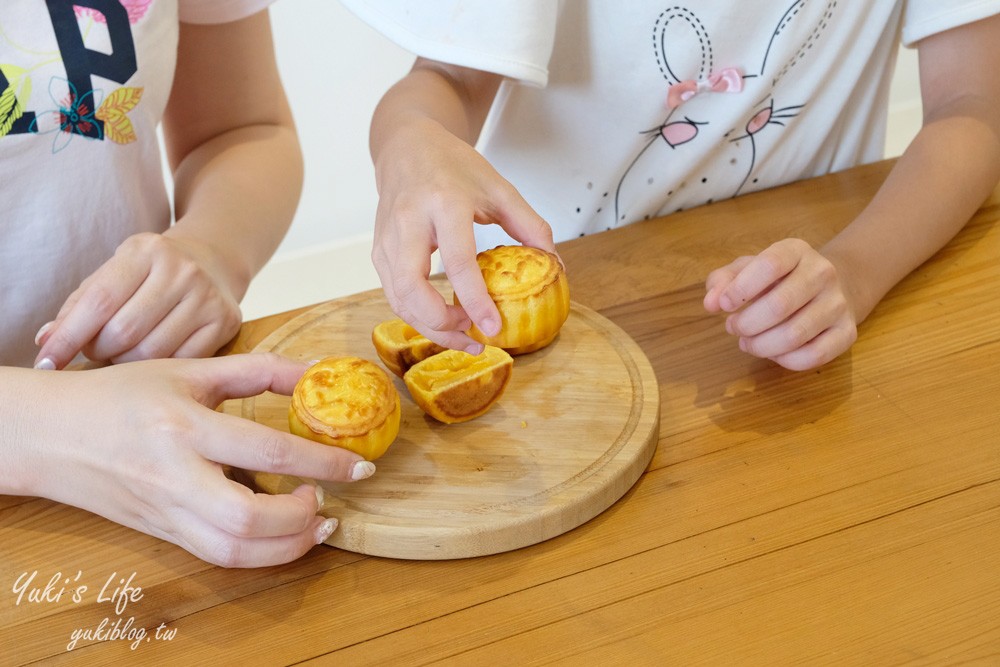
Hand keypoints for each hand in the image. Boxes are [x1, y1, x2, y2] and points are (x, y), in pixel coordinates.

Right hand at [11, 353, 374, 566]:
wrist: (50, 434)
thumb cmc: (121, 395)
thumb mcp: (189, 370)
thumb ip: (258, 369)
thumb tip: (318, 371)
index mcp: (184, 425)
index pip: (267, 449)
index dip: (324, 462)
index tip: (361, 466)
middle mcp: (174, 475)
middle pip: (248, 518)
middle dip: (304, 516)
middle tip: (330, 497)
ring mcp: (166, 511)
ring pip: (233, 550)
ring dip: (288, 545)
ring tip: (318, 522)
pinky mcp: (162, 533)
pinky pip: (217, 556)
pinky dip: (261, 554)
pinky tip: (284, 534)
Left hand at [34, 232, 242, 369]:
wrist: (212, 262)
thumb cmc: (150, 274)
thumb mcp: (114, 274)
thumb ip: (79, 306)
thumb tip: (47, 342)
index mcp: (145, 250)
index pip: (99, 301)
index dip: (68, 336)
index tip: (46, 361)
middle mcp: (182, 270)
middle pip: (124, 331)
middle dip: (99, 350)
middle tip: (96, 351)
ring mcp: (207, 297)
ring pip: (151, 352)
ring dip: (126, 362)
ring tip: (122, 353)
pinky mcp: (225, 321)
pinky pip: (181, 361)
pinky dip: (158, 368)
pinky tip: (151, 359)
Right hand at [372, 119, 555, 352]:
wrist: (407, 147)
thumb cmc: (454, 167)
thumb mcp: (499, 188)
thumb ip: (529, 225)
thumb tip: (555, 265)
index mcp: (444, 203)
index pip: (458, 262)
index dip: (476, 301)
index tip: (493, 328)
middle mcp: (409, 222)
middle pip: (412, 289)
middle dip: (441, 324)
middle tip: (473, 335)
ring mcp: (387, 239)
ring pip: (399, 299)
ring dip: (429, 327)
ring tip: (464, 335)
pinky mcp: (378, 252)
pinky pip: (393, 295)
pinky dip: (417, 315)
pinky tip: (443, 320)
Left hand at [703, 238, 858, 369]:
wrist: (831, 288)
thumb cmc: (778, 279)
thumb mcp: (748, 270)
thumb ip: (723, 281)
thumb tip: (710, 303)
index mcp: (796, 251)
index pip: (770, 265)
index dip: (741, 289)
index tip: (723, 305)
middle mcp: (823, 273)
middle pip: (779, 305)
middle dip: (746, 324)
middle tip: (733, 327)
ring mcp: (838, 303)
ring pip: (795, 334)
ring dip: (761, 345)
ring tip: (747, 342)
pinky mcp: (847, 332)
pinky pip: (814, 355)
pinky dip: (785, 361)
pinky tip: (773, 353)